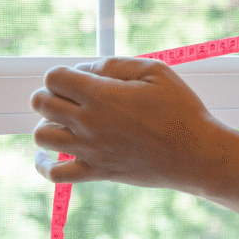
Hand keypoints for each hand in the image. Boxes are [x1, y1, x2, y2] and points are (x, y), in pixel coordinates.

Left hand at [29, 57, 237, 191]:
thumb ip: (115, 64)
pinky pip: (55, 174)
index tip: (82, 78)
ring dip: (47, 123)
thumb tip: (87, 68)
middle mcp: (88, 124)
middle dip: (51, 93)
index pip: (53, 77)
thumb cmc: (181, 110)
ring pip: (42, 135)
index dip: (64, 72)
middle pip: (41, 103)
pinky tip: (46, 156)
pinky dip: (43, 164)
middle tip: (72, 96)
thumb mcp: (154, 71)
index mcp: (101, 96)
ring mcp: (90, 151)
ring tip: (66, 121)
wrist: (196, 155)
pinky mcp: (98, 172)